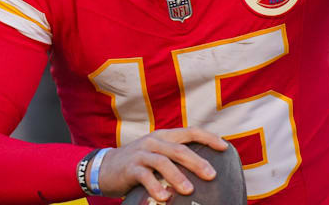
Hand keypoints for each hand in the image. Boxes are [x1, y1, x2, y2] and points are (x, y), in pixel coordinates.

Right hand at [95, 127, 227, 199]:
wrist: (103, 167)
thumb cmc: (138, 162)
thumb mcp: (158, 153)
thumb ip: (176, 156)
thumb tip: (204, 167)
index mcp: (165, 135)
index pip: (191, 132)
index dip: (209, 138)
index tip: (225, 147)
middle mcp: (154, 141)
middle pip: (180, 149)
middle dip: (198, 162)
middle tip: (212, 175)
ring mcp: (142, 154)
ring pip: (164, 162)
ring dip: (178, 177)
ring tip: (190, 190)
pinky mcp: (130, 168)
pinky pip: (145, 177)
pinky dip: (156, 187)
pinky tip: (166, 198)